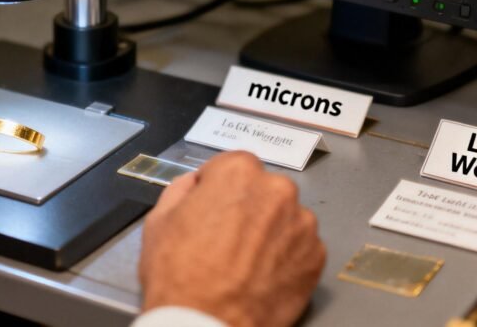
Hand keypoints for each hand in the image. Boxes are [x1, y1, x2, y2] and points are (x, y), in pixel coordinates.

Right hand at [139, 151, 324, 326]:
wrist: (206, 324)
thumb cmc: (179, 274)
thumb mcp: (160, 219)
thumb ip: (182, 188)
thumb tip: (196, 184)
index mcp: (239, 172)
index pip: (232, 165)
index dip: (218, 187)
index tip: (212, 206)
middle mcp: (278, 190)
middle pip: (263, 189)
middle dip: (248, 206)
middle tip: (227, 236)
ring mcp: (302, 224)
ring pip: (284, 217)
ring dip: (270, 230)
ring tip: (246, 260)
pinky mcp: (316, 257)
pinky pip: (300, 246)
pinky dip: (286, 256)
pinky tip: (262, 274)